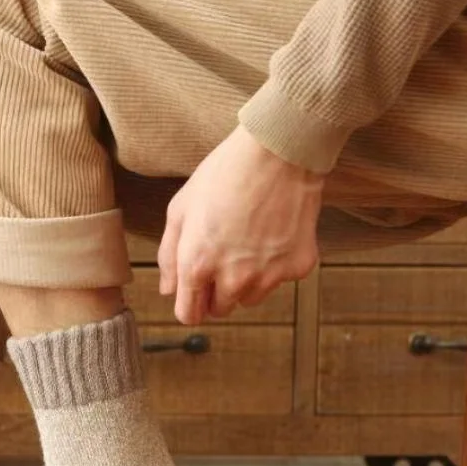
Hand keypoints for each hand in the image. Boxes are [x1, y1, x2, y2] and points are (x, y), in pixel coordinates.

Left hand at [157, 125, 324, 324]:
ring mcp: (269, 276)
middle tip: (223, 254)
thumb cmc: (224, 174)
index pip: (188, 315)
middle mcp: (233, 280)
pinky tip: (273, 231)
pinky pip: (280, 279)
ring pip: (250, 298)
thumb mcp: (181, 208)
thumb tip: (169, 291)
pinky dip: (276, 263)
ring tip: (248, 240)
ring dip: (246, 280)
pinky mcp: (298, 267)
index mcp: (197, 266)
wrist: (279, 150)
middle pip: (220, 309)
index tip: (195, 291)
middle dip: (217, 291)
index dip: (190, 303)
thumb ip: (169, 256)